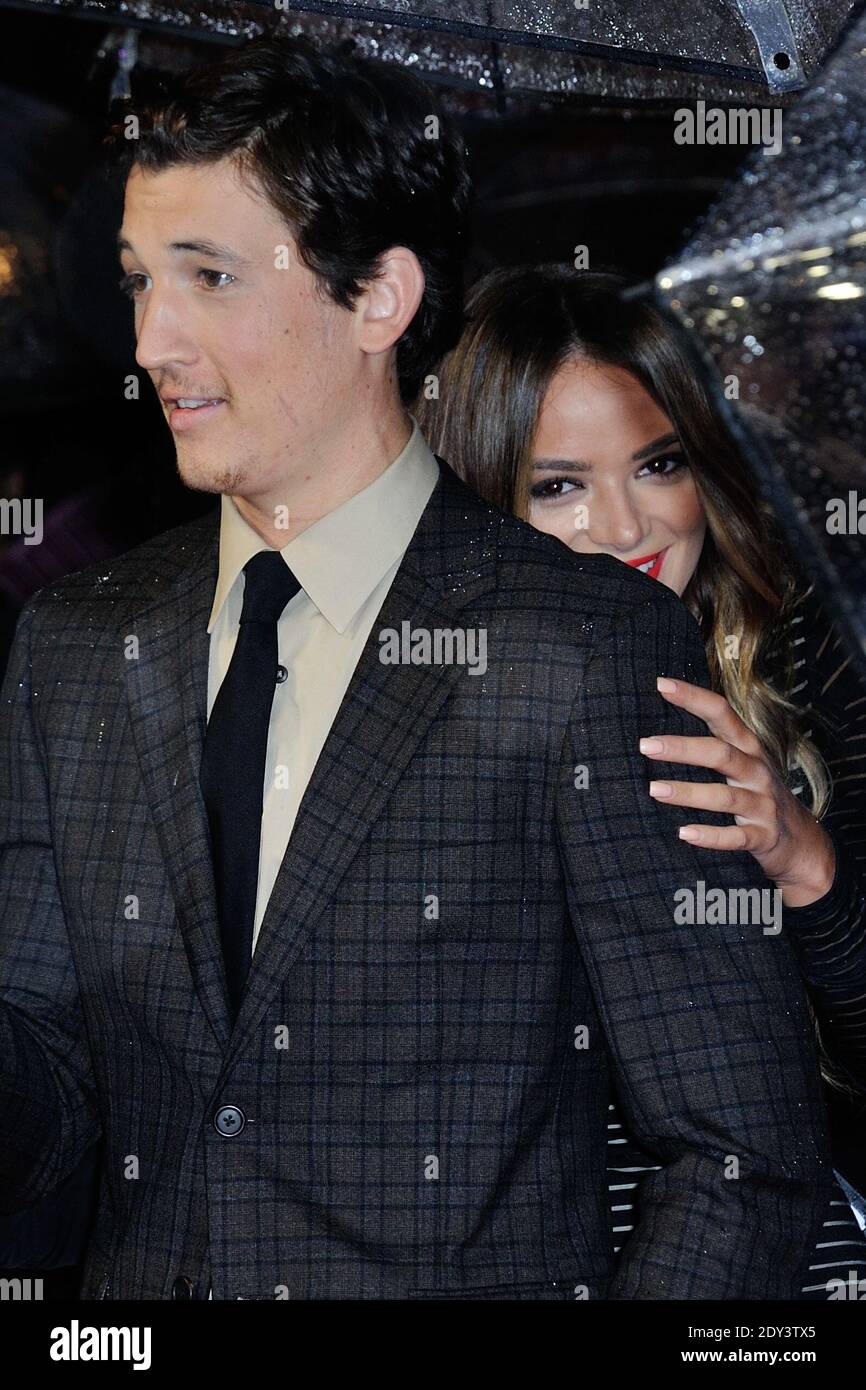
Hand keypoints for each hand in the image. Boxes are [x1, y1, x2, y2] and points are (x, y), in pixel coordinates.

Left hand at [640, 676, 835, 906]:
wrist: (801, 840)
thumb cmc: (758, 793)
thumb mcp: (744, 763)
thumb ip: (714, 743)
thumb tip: (661, 730)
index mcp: (749, 748)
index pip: (722, 713)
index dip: (694, 697)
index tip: (661, 684)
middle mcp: (757, 772)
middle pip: (721, 753)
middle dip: (683, 748)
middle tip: (645, 745)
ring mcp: (763, 805)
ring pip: (725, 796)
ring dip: (688, 792)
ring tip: (654, 789)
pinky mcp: (764, 836)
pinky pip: (736, 837)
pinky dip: (711, 836)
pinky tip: (684, 833)